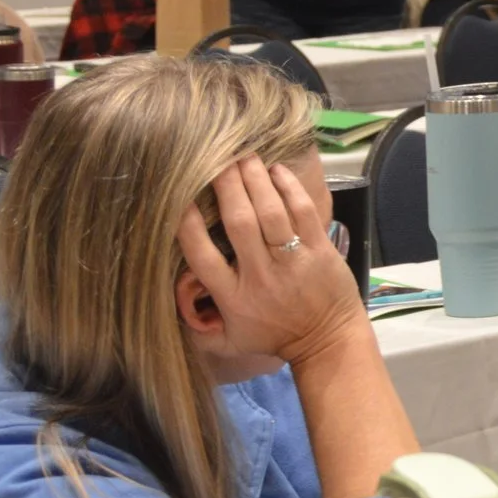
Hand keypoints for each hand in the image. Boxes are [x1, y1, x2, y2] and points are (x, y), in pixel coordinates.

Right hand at [175, 157, 360, 366]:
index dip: (188, 224)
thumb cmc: (275, 336)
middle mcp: (260, 276)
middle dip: (226, 186)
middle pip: (239, 222)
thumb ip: (200, 324)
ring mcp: (292, 261)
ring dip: (255, 180)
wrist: (328, 341)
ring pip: (271, 212)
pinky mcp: (320, 249)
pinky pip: (302, 212)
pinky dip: (289, 188)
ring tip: (244, 156)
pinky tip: (276, 170)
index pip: (202, 255)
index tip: (180, 197)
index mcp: (233, 297)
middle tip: (217, 159)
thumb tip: (169, 297)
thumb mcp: (231, 339)